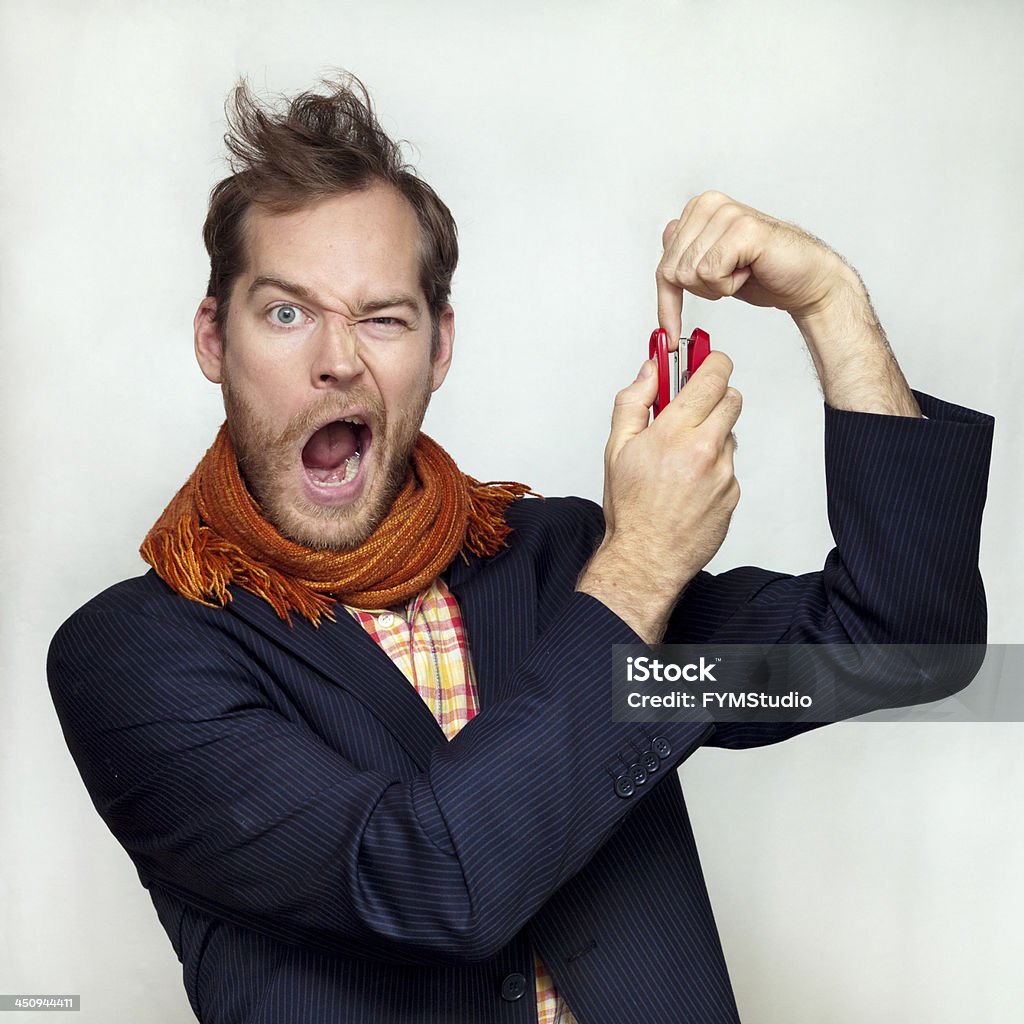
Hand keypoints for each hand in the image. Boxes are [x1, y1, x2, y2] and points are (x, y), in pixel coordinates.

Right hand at [578, 352, 741, 641]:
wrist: (646, 558)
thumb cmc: (630, 508)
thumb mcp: (617, 447)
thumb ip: (634, 400)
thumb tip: (650, 371)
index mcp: (675, 432)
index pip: (713, 375)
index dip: (710, 362)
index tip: (703, 360)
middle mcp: (706, 449)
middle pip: (732, 397)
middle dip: (713, 397)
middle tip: (689, 408)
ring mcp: (724, 473)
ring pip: (729, 434)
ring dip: (712, 435)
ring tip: (681, 459)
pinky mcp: (733, 493)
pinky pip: (729, 466)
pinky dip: (713, 467)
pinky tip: (689, 484)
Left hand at [656, 190, 855, 345]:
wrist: (805, 280)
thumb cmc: (762, 273)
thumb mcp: (710, 270)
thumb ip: (684, 262)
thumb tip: (661, 275)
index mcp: (697, 211)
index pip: (662, 264)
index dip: (668, 300)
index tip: (668, 330)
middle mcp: (708, 205)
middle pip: (671, 271)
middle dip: (700, 290)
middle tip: (730, 279)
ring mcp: (725, 214)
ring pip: (689, 273)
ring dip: (717, 286)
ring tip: (742, 271)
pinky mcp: (742, 229)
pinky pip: (710, 272)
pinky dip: (729, 285)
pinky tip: (749, 270)